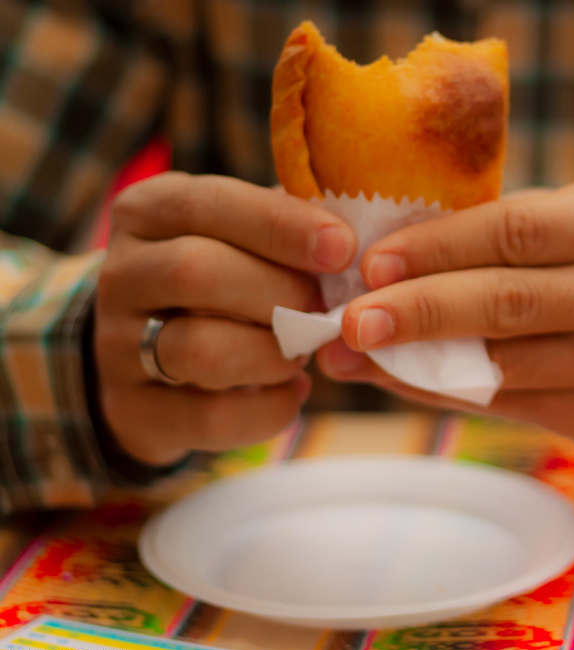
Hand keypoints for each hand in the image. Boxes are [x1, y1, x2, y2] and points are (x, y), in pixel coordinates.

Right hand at [96, 172, 354, 464]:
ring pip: (201, 349)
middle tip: (323, 310)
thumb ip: (286, 228)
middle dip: (280, 294)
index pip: (209, 204)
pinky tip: (292, 392)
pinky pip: (211, 417)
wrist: (152, 359)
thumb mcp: (241, 237)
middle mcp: (122, 273)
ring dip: (273, 354)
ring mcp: (118, 346)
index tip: (342, 248)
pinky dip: (269, 409)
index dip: (281, 226)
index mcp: (150, 211)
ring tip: (302, 353)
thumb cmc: (224, 281)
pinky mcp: (135, 410)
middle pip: (197, 272)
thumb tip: (351, 237)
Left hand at [316, 178, 573, 443]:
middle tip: (348, 319)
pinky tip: (397, 376)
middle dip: (418, 311)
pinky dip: (441, 392)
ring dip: (415, 362)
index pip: (517, 232)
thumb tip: (385, 262)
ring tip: (354, 353)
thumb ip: (498, 233)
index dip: (439, 247)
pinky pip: (504, 406)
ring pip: (501, 366)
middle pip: (508, 303)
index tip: (373, 262)